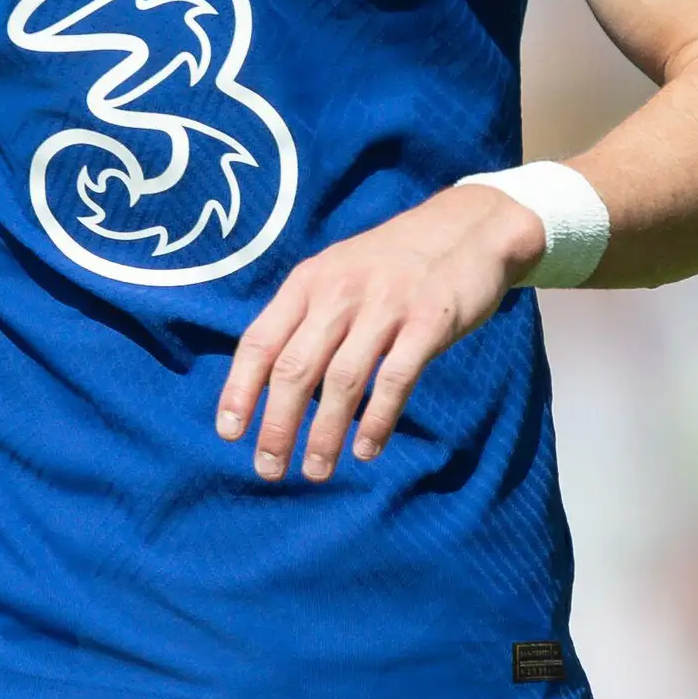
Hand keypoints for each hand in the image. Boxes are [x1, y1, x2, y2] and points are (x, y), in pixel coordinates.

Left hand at [215, 183, 544, 481]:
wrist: (467, 229)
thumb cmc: (392, 264)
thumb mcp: (337, 274)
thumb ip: (305, 317)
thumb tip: (268, 382)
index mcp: (308, 282)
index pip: (260, 341)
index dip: (240, 390)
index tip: (230, 434)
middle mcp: (339, 292)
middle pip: (295, 368)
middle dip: (278, 425)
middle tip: (270, 469)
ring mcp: (385, 306)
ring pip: (342, 381)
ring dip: (325, 433)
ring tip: (316, 470)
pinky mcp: (428, 322)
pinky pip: (395, 379)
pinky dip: (377, 420)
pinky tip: (366, 450)